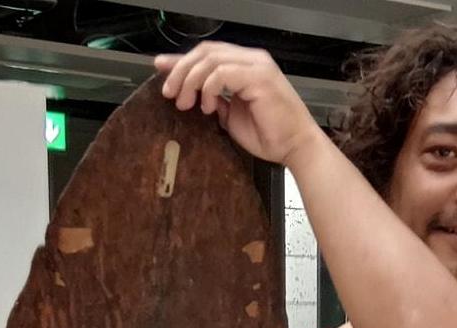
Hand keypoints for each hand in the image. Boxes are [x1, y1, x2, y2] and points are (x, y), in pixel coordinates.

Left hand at [154, 42, 324, 166]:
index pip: (208, 54)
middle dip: (181, 70)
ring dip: (191, 81)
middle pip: (205, 51)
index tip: (160, 68)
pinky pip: (221, 73)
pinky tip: (207, 106)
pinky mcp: (259, 77)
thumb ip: (214, 100)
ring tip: (186, 104)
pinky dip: (208, 88)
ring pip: (210, 60)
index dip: (182, 60)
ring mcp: (256, 66)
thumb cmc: (270, 135)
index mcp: (246, 66)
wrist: (295, 147)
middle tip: (170, 93)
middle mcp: (252, 60)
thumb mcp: (231, 116)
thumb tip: (192, 95)